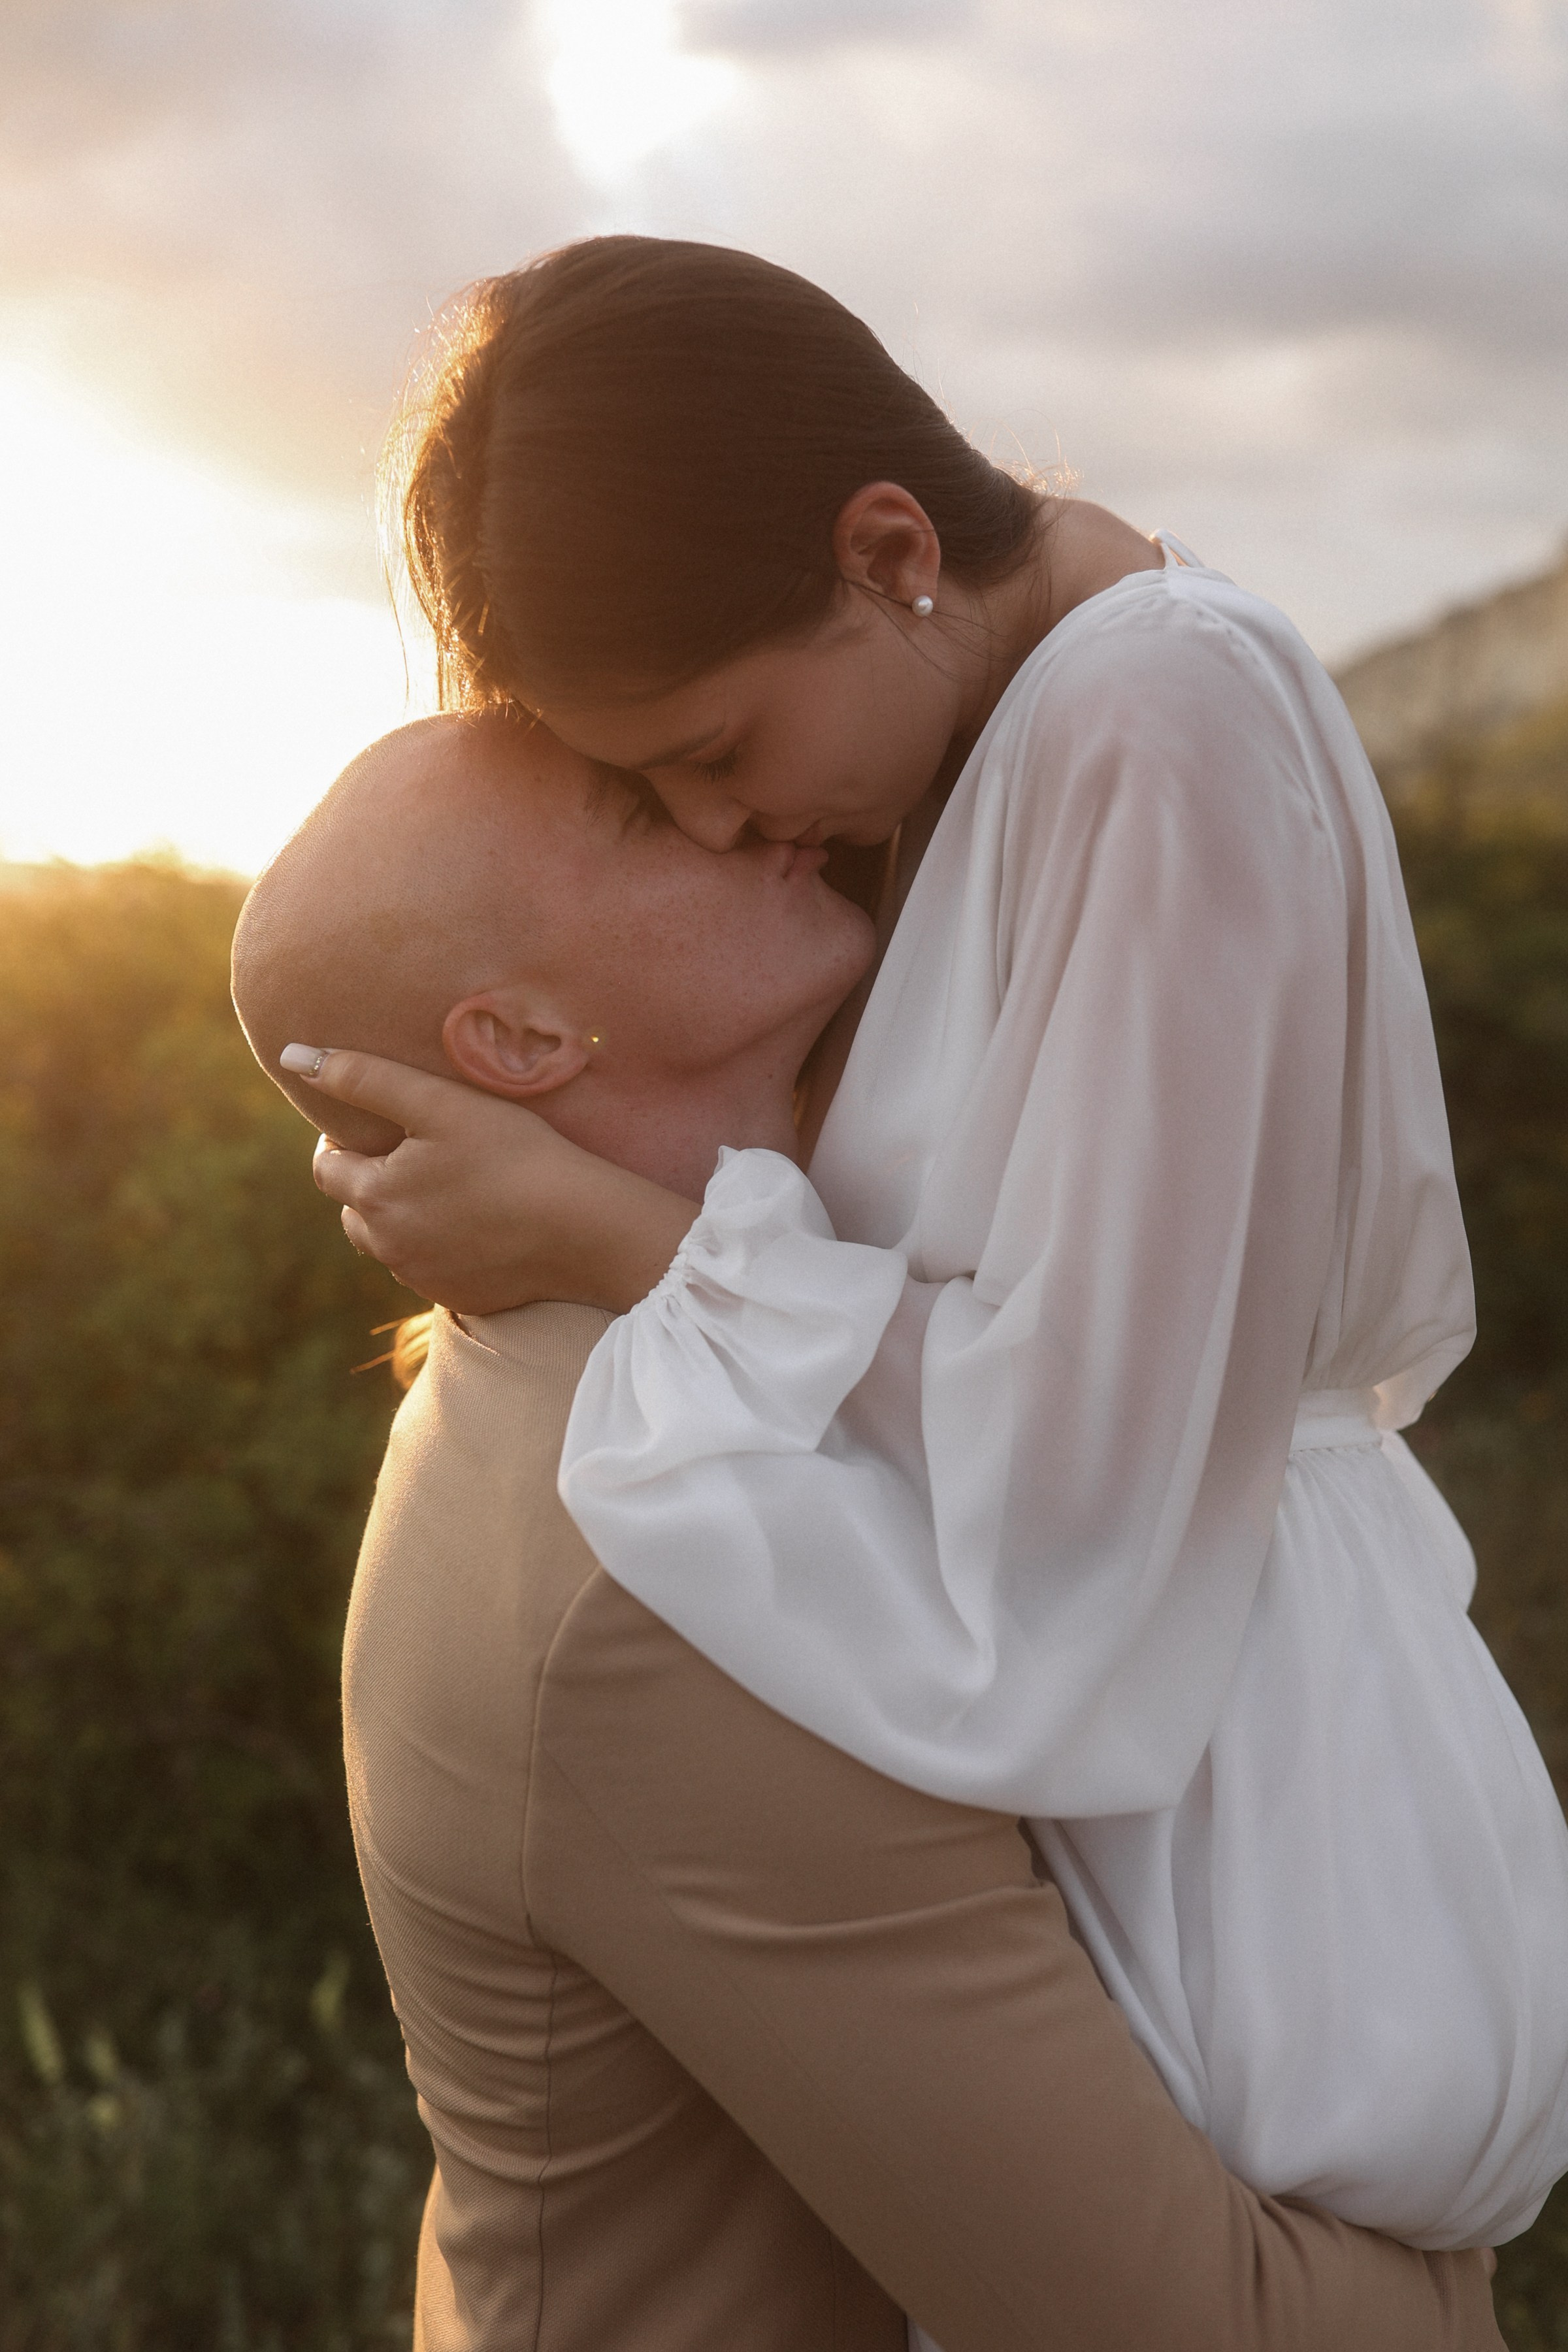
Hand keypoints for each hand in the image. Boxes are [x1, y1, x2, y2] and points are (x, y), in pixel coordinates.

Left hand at [293, 1050, 697, 1314]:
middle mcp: (387, 1248)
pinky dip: (439, 1246)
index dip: (346, 1140)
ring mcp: (422, 1279)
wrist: (584, 1228)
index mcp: (374, 1196)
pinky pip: (429, 1268)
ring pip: (389, 1242)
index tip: (383, 1123)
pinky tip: (478, 1222)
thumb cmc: (514, 1154)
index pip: (328, 1167)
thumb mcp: (438, 1102)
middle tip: (418, 1153)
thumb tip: (291, 1056)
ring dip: (402, 1217)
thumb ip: (362, 1077)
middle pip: (354, 1209)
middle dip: (372, 1181)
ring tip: (448, 1186)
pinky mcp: (458, 1298)